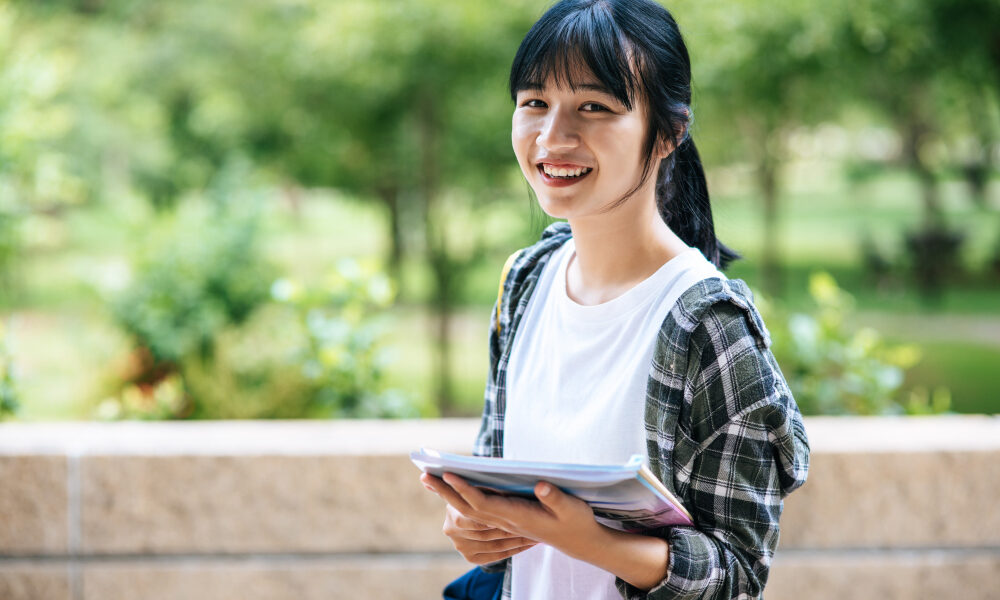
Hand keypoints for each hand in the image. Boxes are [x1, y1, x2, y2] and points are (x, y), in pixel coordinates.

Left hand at [420, 471, 603, 561]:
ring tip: (430, 478)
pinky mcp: (508, 518)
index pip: (483, 504)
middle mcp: (507, 521)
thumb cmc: (577, 523)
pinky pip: (479, 509)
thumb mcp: (572, 508)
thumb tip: (539, 485)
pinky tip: (453, 487)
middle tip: (424, 475)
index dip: (465, 490)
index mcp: (518, 517)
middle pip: (468, 508)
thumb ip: (554, 498)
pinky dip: (462, 498)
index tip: (449, 475)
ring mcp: (506, 521)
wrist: (581, 543)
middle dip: (446, 492)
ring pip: (470, 509)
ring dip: (449, 495)